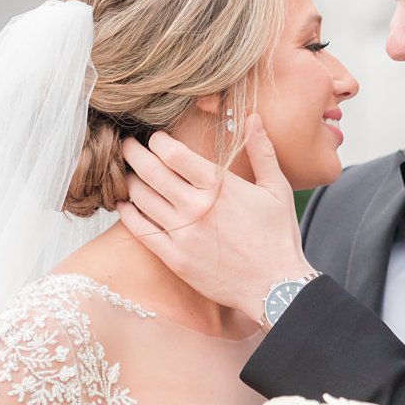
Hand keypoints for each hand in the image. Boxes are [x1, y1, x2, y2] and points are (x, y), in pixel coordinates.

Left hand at [117, 116, 315, 321]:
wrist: (275, 286)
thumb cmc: (279, 237)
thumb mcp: (277, 189)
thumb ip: (262, 151)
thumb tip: (252, 117)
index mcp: (219, 186)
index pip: (173, 153)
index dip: (158, 141)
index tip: (155, 138)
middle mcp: (196, 207)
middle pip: (149, 171)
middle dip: (133, 153)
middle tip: (127, 146)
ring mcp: (183, 233)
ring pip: (140, 198)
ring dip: (129, 181)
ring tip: (128, 174)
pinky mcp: (175, 258)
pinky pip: (140, 230)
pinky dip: (127, 213)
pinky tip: (125, 205)